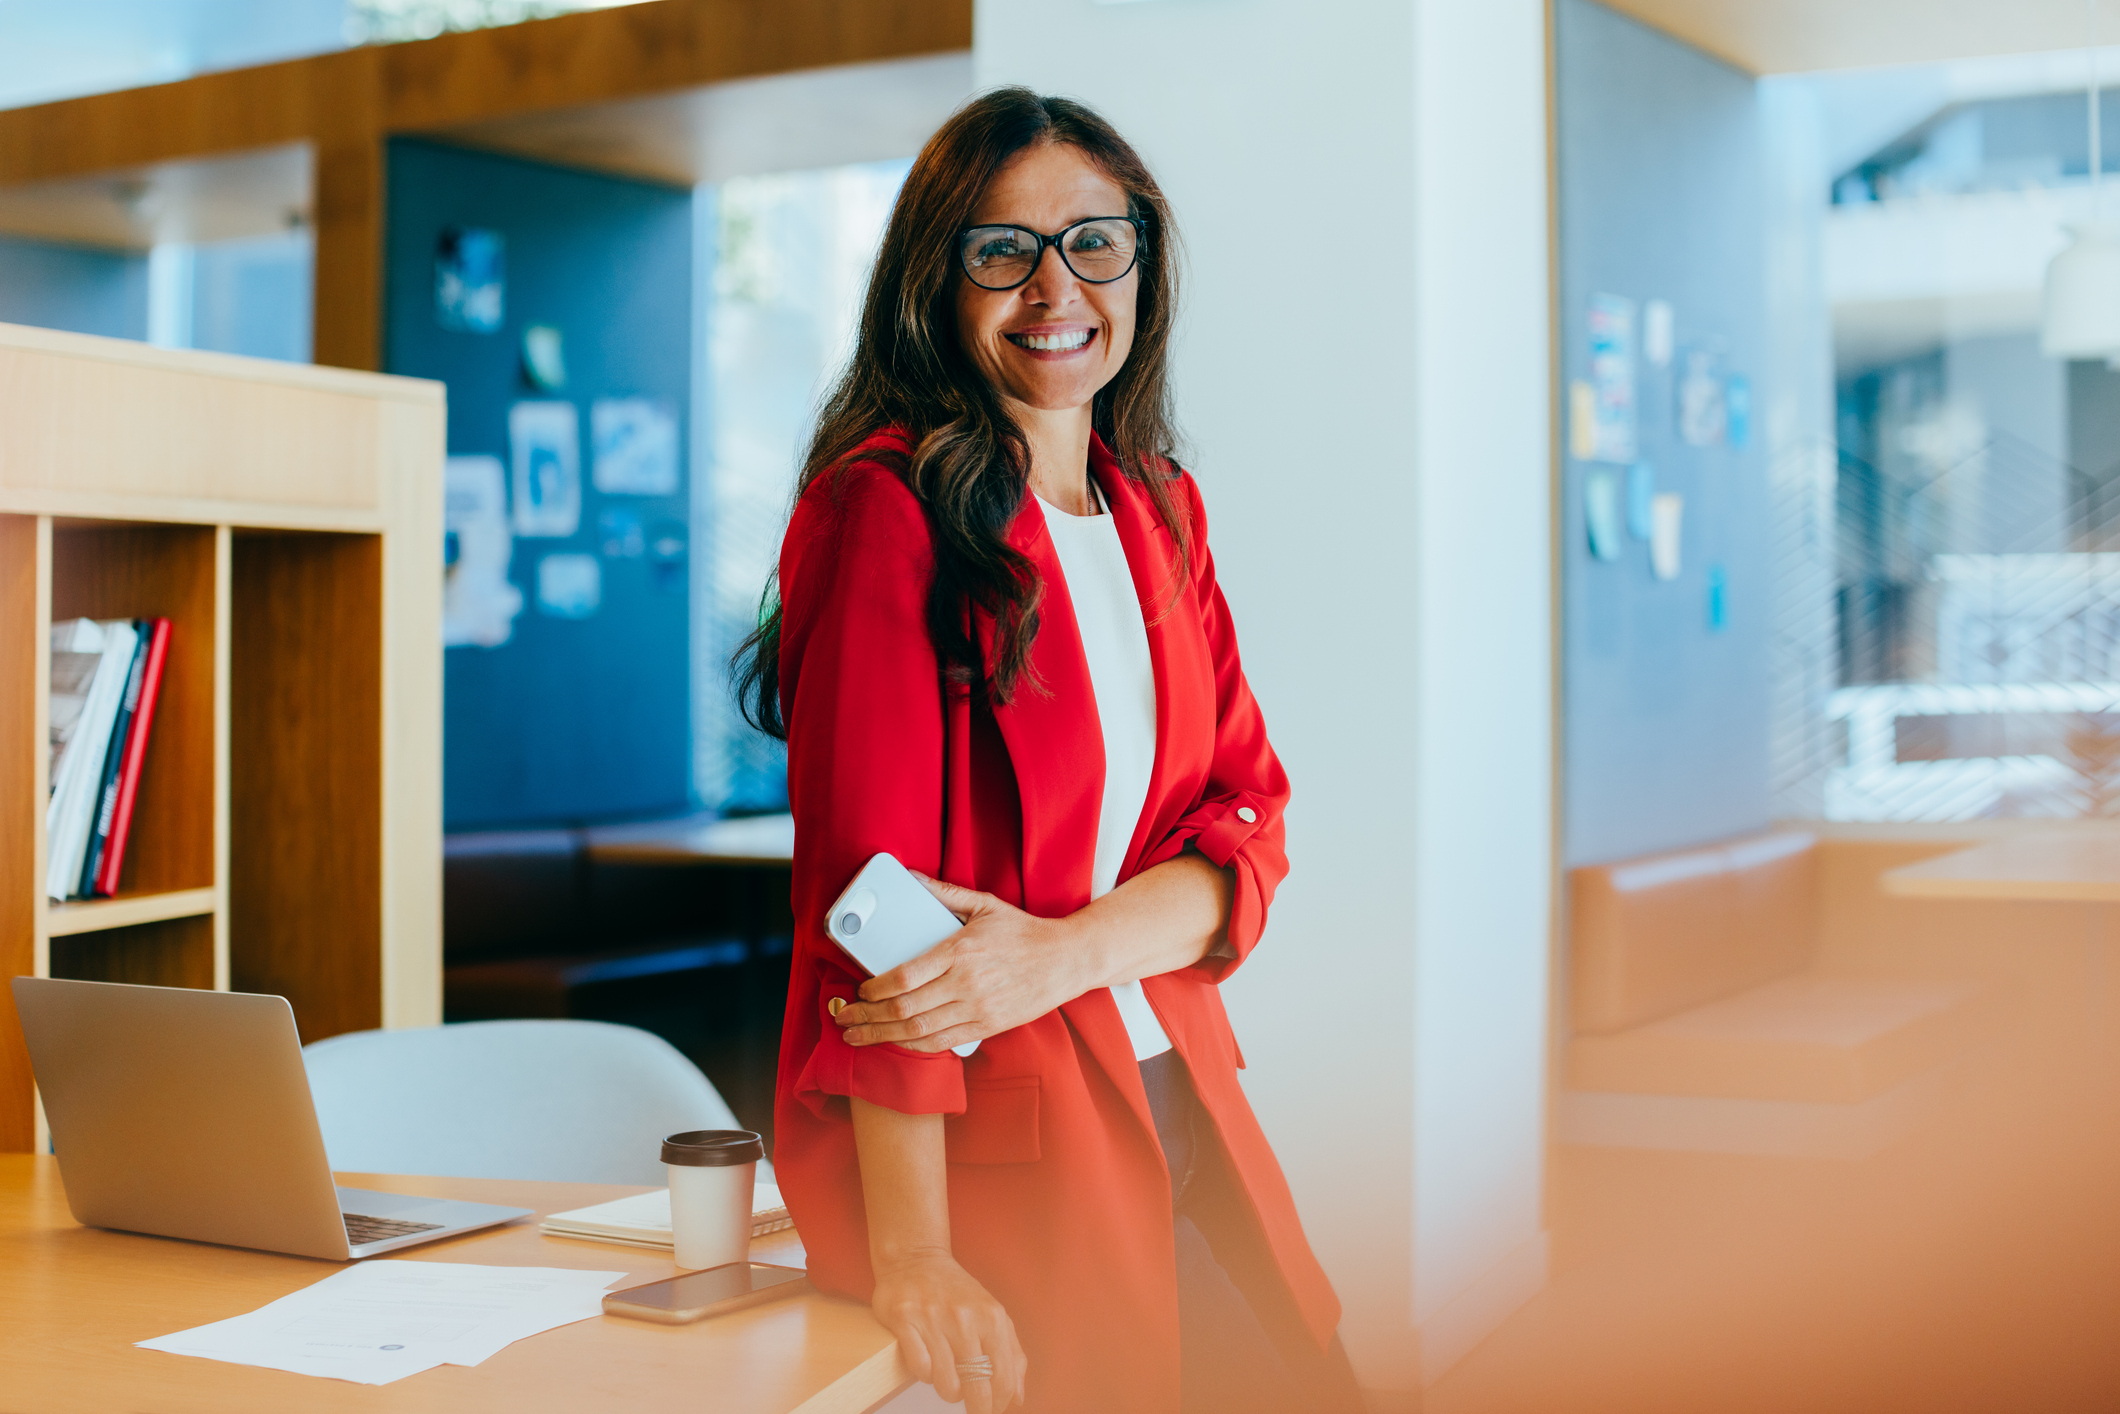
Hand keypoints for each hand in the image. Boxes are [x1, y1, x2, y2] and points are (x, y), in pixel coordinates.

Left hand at [834, 876, 1087, 1053]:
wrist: (1065, 960)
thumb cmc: (1023, 932)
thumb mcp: (985, 905)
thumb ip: (944, 893)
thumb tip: (911, 877)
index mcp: (960, 951)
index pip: (905, 977)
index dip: (874, 990)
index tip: (858, 990)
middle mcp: (966, 983)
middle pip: (904, 1009)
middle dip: (866, 1017)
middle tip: (843, 1018)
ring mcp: (976, 1008)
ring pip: (918, 1031)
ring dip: (882, 1036)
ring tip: (856, 1036)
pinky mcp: (987, 1026)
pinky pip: (942, 1043)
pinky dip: (913, 1046)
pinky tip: (895, 1044)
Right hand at [871, 1248, 1027, 1411]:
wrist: (916, 1258)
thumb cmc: (957, 1294)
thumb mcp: (993, 1315)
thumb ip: (1011, 1355)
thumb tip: (1017, 1398)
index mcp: (992, 1317)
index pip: (1003, 1378)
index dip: (999, 1404)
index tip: (992, 1411)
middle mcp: (965, 1317)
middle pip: (977, 1386)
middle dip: (977, 1407)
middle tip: (974, 1410)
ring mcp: (933, 1318)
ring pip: (946, 1383)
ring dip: (948, 1389)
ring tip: (947, 1376)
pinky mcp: (905, 1319)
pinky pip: (920, 1368)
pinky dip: (924, 1373)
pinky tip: (928, 1362)